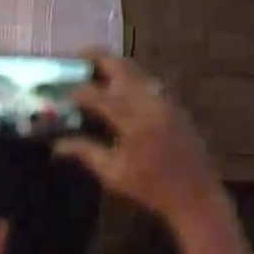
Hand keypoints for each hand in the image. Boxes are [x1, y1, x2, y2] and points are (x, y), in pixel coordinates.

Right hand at [54, 56, 223, 220]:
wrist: (196, 195)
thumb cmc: (152, 189)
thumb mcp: (113, 174)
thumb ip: (85, 152)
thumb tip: (57, 144)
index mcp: (133, 120)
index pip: (97, 94)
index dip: (75, 91)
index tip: (59, 93)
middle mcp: (150, 101)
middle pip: (119, 65)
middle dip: (95, 58)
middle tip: (74, 60)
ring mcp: (164, 99)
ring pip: (135, 69)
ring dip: (112, 66)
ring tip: (91, 73)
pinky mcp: (173, 103)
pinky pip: (147, 80)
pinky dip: (128, 77)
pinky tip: (116, 90)